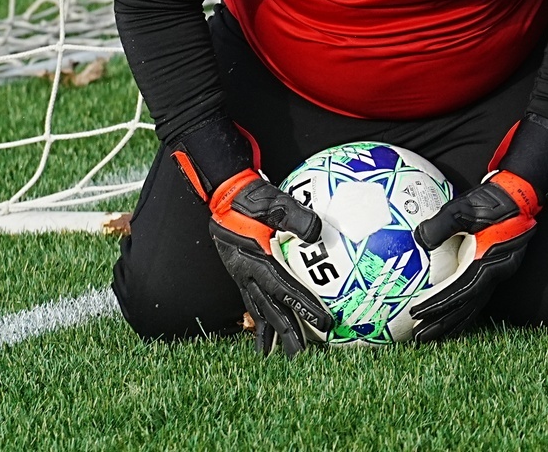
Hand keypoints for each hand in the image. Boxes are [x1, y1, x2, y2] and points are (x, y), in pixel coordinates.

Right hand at [173, 129, 335, 356]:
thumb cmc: (251, 195)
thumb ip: (296, 217)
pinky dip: (258, 316)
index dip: (304, 307)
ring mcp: (240, 273)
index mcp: (255, 260)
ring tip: (272, 355)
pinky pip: (251, 298)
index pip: (284, 289)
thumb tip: (319, 232)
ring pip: (257, 308)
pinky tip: (261, 326)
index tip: (323, 323)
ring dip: (268, 331)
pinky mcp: (240, 269)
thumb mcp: (275, 202)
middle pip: (268, 309)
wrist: (224, 190)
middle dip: (285, 333)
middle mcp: (245, 272)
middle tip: (299, 357)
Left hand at [409, 170, 538, 342]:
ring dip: (452, 321)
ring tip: (431, 333)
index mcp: (488, 263)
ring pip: (473, 306)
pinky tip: (450, 313)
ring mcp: (498, 273)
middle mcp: (495, 274)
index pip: (460, 293)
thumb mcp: (464, 208)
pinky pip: (477, 295)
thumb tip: (418, 239)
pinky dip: (462, 308)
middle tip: (419, 337)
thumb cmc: (493, 199)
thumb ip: (442, 224)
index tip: (417, 316)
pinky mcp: (496, 268)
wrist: (520, 193)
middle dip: (442, 324)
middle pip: (467, 308)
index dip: (438, 307)